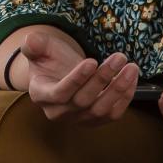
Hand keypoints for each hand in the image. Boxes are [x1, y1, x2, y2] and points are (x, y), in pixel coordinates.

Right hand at [24, 31, 138, 124]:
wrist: (60, 72)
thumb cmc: (49, 59)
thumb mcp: (40, 47)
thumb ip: (34, 44)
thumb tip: (31, 41)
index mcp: (41, 94)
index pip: (59, 93)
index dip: (76, 79)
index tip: (92, 61)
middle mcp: (58, 113)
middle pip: (83, 101)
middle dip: (103, 79)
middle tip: (119, 58)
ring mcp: (78, 119)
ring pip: (100, 109)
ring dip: (118, 89)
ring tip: (131, 67)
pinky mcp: (95, 121)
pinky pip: (112, 114)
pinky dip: (125, 97)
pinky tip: (132, 78)